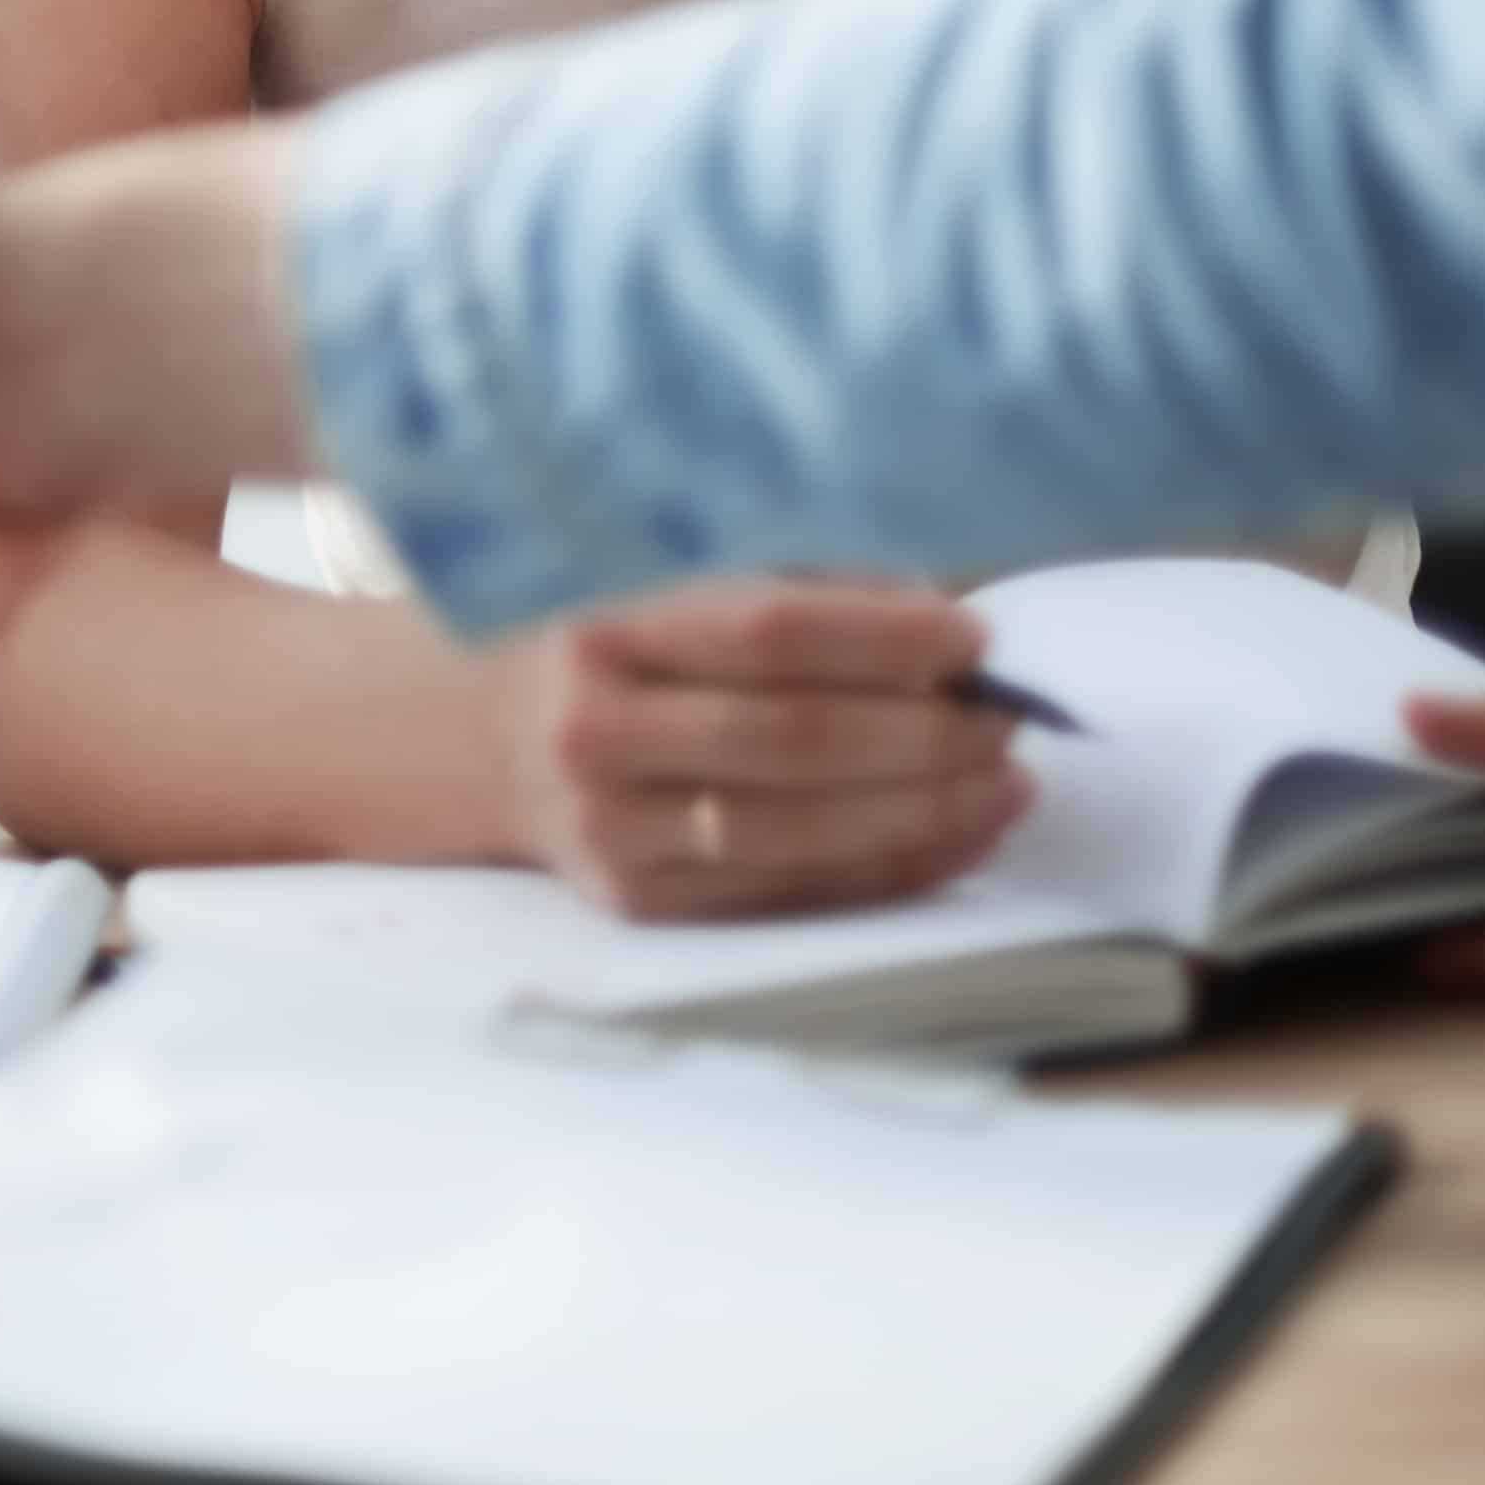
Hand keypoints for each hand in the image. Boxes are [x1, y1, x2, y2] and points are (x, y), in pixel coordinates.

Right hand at [488, 581, 1033, 920]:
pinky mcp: (638, 902)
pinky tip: (956, 836)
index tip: (975, 636)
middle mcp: (595, 732)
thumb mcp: (664, 582)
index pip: (766, 630)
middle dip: (924, 732)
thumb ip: (794, 593)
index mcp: (601, 627)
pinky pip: (789, 892)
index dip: (884, 635)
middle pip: (794, 738)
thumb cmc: (608, 641)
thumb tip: (944, 631)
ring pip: (799, 829)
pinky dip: (888, 866)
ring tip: (1006, 784)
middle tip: (1006, 720)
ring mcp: (611, 830)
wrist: (478, 739)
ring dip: (925, 810)